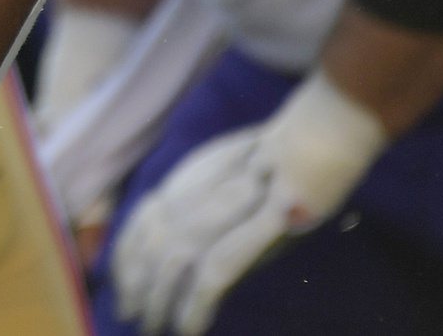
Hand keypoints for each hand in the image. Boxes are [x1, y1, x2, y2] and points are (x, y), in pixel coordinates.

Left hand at [111, 72, 385, 334]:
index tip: (120, 285)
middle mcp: (197, 188)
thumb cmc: (285, 157)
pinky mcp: (262, 222)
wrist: (322, 126)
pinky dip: (197, 301)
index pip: (140, 222)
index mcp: (188, 179)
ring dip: (161, 299)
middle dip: (136, 285)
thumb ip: (209, 206)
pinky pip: (217, 268)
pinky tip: (188, 326)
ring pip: (175, 257)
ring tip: (156, 327)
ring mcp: (227, 203)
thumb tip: (186, 250)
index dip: (125, 256)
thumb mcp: (235, 176)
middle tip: (133, 316)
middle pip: (150, 242)